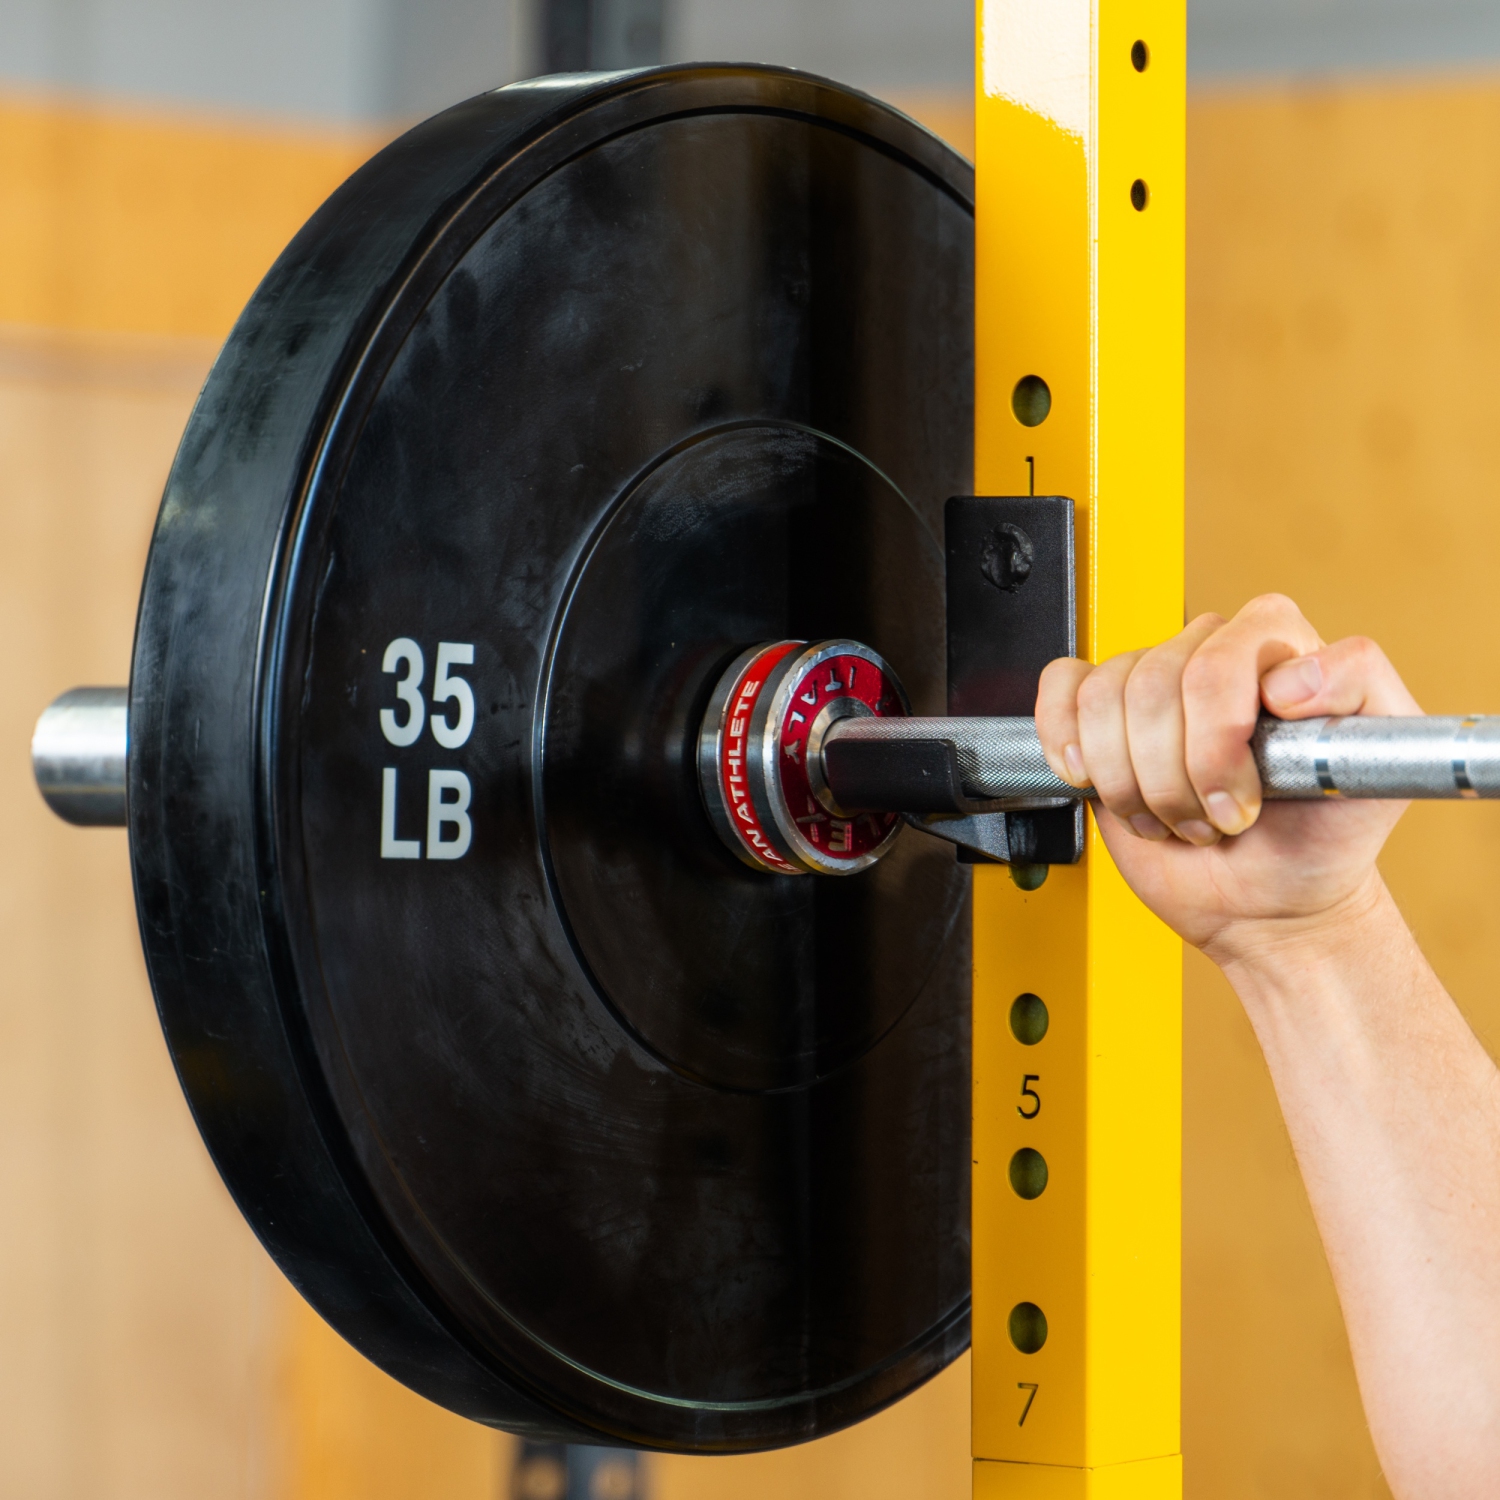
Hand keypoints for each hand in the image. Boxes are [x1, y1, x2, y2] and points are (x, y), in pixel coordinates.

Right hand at [1034, 594, 1421, 960]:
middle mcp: (1210, 650)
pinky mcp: (1099, 711)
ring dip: (1133, 783)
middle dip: (1176, 778)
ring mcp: (1151, 680)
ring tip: (1173, 815)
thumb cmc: (1321, 838)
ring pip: (1103, 700)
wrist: (1267, 899)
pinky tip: (1098, 779)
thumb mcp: (1377, 770)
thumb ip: (1361, 689)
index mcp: (1278, 643)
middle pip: (1152, 686)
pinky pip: (1062, 689)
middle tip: (1215, 820)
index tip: (1244, 802)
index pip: (1218, 658)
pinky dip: (1068, 743)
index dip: (1217, 741)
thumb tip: (1287, 678)